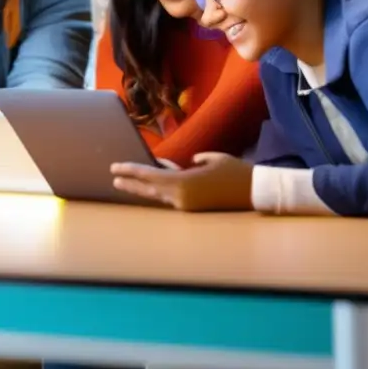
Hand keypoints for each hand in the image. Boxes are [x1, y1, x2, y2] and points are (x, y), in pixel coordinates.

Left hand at [110, 152, 254, 211]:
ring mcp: (185, 206)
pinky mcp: (192, 210)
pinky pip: (170, 199)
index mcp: (183, 183)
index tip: (115, 168)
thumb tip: (186, 164)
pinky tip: (151, 187)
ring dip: (142, 189)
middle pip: (148, 189)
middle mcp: (180, 198)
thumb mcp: (212, 158)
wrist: (254, 193)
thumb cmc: (234, 171)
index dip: (131, 171)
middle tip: (113, 178)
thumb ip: (195, 160)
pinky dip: (159, 192)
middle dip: (130, 183)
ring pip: (158, 196)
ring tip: (125, 184)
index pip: (149, 176)